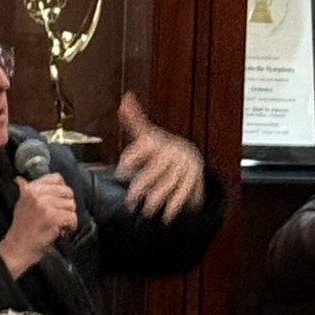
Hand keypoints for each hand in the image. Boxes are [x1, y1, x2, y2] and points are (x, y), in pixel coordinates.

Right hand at [0, 174, 77, 276]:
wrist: (17, 249)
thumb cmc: (22, 229)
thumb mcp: (21, 204)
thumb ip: (25, 190)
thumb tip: (20, 179)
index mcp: (30, 189)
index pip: (57, 178)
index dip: (62, 191)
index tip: (58, 202)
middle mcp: (36, 194)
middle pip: (67, 192)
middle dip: (67, 205)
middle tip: (59, 216)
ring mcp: (44, 205)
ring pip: (71, 205)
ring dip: (68, 217)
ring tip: (58, 224)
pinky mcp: (52, 217)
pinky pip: (72, 217)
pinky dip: (70, 226)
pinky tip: (62, 230)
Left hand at [115, 92, 204, 221]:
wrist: (189, 155)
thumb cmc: (160, 147)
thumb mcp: (147, 132)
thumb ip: (133, 118)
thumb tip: (126, 98)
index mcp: (158, 140)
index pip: (142, 148)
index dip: (131, 160)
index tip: (120, 172)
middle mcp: (172, 152)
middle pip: (156, 170)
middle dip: (142, 186)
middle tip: (131, 201)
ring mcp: (185, 167)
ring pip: (171, 184)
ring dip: (158, 198)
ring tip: (147, 210)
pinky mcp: (195, 180)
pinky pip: (186, 193)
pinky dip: (176, 205)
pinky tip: (167, 215)